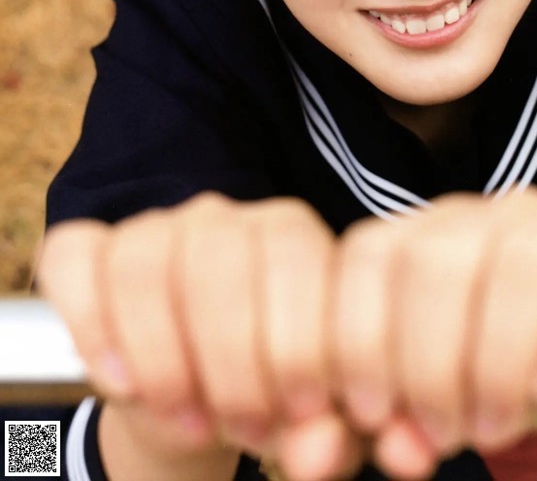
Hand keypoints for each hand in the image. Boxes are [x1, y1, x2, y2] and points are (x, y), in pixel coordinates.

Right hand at [35, 193, 363, 479]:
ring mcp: (159, 227)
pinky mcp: (99, 249)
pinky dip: (90, 321)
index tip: (300, 413)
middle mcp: (228, 217)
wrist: (208, 403)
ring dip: (161, 354)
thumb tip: (319, 451)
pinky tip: (120, 382)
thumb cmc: (275, 398)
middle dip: (233, 357)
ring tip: (186, 416)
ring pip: (145, 260)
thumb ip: (330, 434)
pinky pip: (75, 257)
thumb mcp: (314, 421)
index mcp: (295, 236)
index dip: (297, 338)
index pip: (295, 254)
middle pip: (219, 257)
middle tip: (244, 424)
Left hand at [330, 187, 536, 478]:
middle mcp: (483, 218)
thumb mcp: (455, 395)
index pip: (369, 255)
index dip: (357, 336)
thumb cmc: (519, 367)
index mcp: (425, 237)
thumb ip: (408, 417)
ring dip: (495, 362)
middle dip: (425, 362)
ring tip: (495, 425)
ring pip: (512, 266)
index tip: (369, 412)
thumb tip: (391, 449)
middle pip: (429, 261)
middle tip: (440, 431)